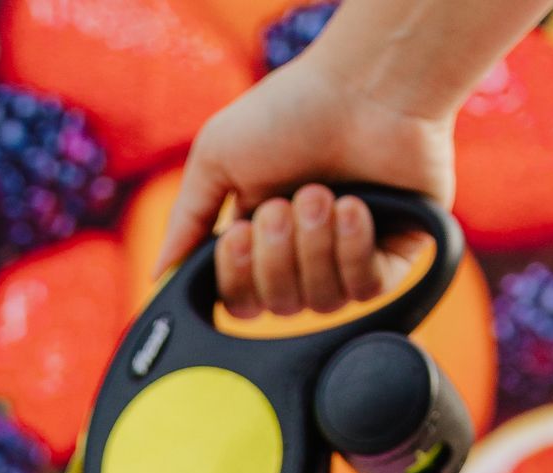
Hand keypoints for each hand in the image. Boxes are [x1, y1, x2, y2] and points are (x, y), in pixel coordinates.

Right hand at [161, 43, 454, 318]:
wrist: (365, 83)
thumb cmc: (290, 110)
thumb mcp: (216, 157)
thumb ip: (185, 223)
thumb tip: (159, 278)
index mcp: (261, 241)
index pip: (241, 301)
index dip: (238, 279)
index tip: (240, 234)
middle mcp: (303, 256)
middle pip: (279, 307)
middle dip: (279, 255)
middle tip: (287, 201)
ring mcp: (348, 258)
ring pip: (321, 302)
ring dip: (315, 246)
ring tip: (324, 192)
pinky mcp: (392, 255)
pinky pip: (366, 289)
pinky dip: (353, 249)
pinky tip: (354, 206)